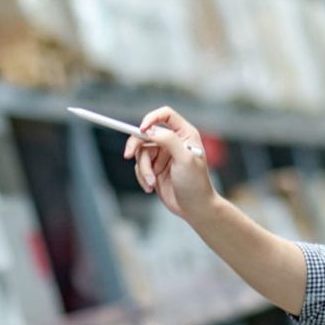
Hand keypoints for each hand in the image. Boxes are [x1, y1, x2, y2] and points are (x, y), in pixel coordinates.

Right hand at [122, 106, 217, 221]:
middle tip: (128, 155)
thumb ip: (168, 140)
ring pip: (141, 152)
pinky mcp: (155, 168)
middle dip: (136, 145)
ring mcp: (163, 155)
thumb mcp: (184, 158)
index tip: (141, 130)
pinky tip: (151, 187)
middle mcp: (173, 142)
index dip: (151, 119)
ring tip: (152, 182)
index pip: (165, 115)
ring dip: (143, 169)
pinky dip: (142, 177)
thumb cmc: (196, 183)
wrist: (194, 208)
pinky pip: (139, 166)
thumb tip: (150, 130)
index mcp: (185, 134)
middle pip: (146, 133)